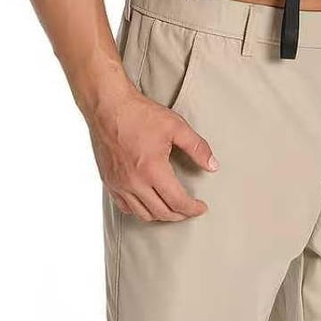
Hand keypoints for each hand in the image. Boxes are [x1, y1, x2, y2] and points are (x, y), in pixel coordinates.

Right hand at [88, 84, 219, 221]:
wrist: (108, 105)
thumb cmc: (140, 113)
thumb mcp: (175, 125)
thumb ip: (197, 147)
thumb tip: (213, 165)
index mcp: (153, 170)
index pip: (178, 202)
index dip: (193, 209)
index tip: (201, 207)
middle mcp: (134, 182)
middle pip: (162, 213)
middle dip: (180, 214)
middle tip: (189, 209)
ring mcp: (119, 183)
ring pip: (143, 214)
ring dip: (161, 215)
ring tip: (171, 208)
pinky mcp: (108, 181)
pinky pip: (124, 207)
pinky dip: (139, 210)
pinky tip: (147, 202)